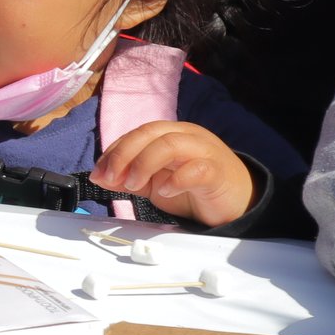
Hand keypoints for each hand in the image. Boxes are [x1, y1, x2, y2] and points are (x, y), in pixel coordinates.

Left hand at [90, 121, 254, 227]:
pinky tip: (165, 192)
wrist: (236, 203)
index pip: (137, 133)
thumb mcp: (154, 184)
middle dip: (124, 154)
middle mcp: (187, 136)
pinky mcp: (217, 171)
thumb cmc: (193, 190)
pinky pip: (196, 168)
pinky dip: (176, 179)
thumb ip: (129, 179)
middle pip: (150, 132)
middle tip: (111, 178)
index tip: (98, 174)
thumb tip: (98, 177)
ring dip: (144, 163)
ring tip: (134, 185)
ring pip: (170, 143)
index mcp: (170, 134)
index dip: (114, 151)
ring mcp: (204, 151)